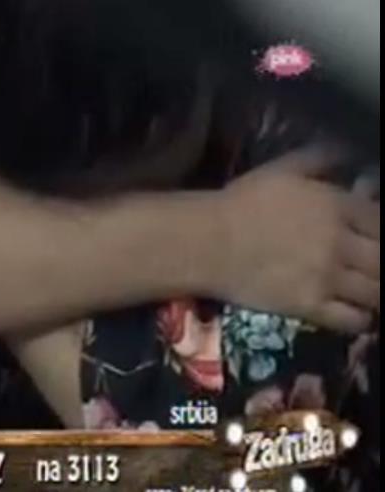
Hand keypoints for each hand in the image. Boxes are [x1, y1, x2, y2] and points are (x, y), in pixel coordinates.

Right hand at [215, 145, 379, 332]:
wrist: (207, 242)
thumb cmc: (240, 203)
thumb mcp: (281, 170)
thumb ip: (319, 159)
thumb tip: (349, 156)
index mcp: (337, 206)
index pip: (383, 221)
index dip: (382, 230)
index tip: (374, 237)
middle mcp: (340, 242)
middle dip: (382, 263)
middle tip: (372, 266)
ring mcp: (326, 277)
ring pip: (377, 291)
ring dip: (377, 291)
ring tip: (369, 291)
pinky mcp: (309, 306)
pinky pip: (353, 319)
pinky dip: (361, 318)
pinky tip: (357, 313)